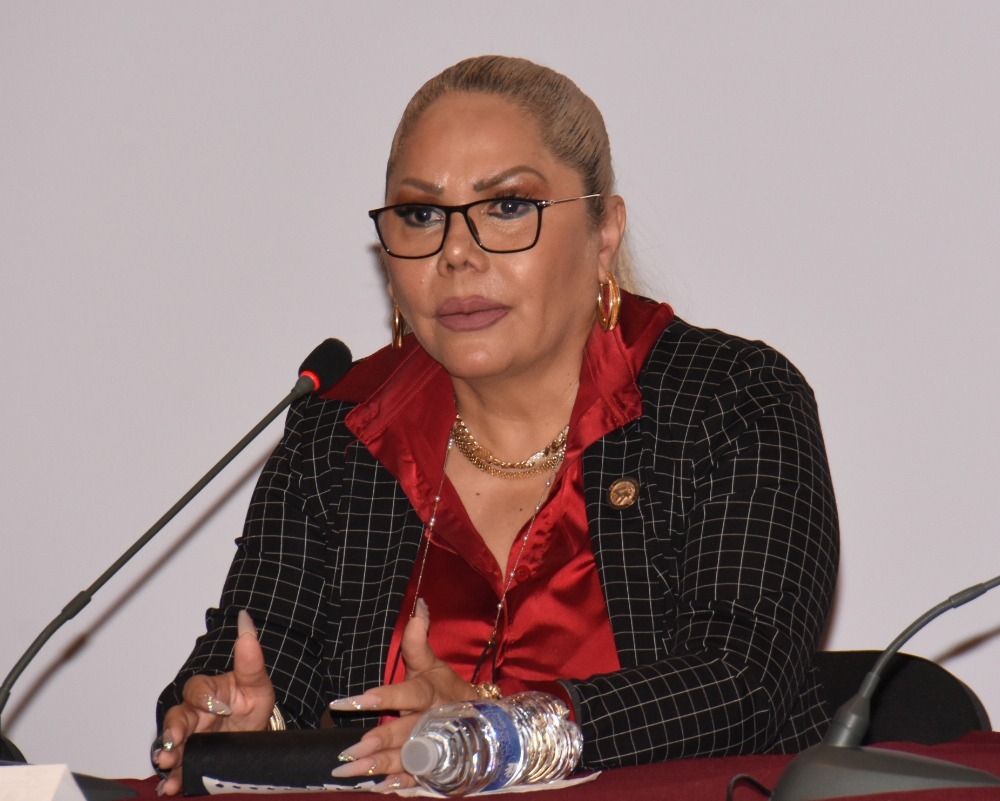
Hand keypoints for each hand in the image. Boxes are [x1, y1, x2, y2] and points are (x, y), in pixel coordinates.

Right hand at [153, 611, 275, 795]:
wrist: (256, 731)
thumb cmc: (251, 702)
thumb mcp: (257, 683)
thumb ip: (251, 658)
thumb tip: (247, 620)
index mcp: (209, 692)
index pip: (197, 689)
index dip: (204, 697)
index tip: (218, 706)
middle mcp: (194, 714)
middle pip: (177, 718)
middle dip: (173, 730)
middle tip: (175, 742)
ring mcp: (191, 738)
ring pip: (172, 744)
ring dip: (168, 755)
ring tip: (169, 765)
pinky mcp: (192, 760)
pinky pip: (178, 769)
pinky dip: (173, 778)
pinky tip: (172, 787)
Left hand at [328, 599, 476, 790]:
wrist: (483, 719)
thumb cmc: (446, 687)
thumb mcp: (433, 663)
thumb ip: (419, 640)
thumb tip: (418, 606)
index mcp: (430, 693)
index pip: (405, 694)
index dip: (380, 698)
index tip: (350, 702)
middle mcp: (433, 721)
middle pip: (405, 732)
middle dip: (378, 742)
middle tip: (350, 750)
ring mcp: (435, 746)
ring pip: (406, 758)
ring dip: (378, 766)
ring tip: (349, 772)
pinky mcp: (435, 765)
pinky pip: (416, 777)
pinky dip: (398, 783)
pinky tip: (377, 788)